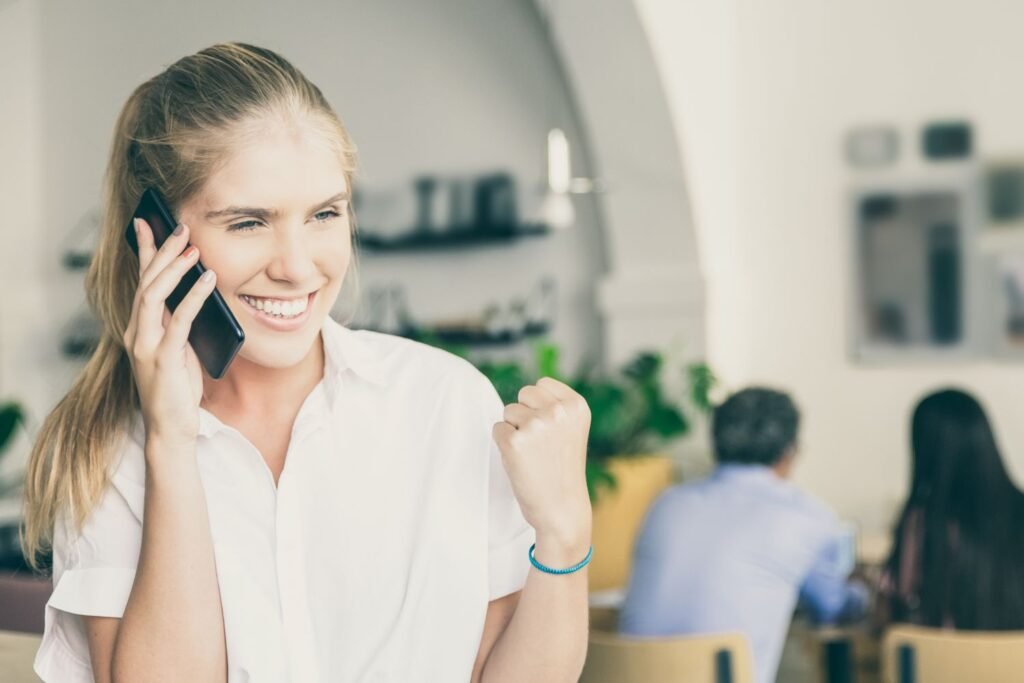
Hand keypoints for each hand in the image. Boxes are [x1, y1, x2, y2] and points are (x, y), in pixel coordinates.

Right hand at [122, 218, 216, 450]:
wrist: (171, 428)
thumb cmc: (177, 389)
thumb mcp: (179, 349)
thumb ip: (180, 323)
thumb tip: (198, 292)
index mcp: (139, 329)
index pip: (139, 282)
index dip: (144, 251)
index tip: (148, 223)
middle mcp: (136, 333)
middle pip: (145, 282)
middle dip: (162, 252)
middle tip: (180, 228)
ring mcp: (145, 346)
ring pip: (153, 296)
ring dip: (174, 269)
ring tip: (193, 249)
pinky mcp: (162, 359)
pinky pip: (178, 320)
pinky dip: (194, 297)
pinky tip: (209, 281)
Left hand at [493, 377, 592, 561]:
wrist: (562, 509)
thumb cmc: (563, 469)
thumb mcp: (572, 429)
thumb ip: (556, 405)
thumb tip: (527, 390)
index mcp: (576, 406)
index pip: (542, 384)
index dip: (539, 405)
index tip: (552, 429)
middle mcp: (558, 411)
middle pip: (523, 393)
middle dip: (525, 413)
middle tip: (540, 442)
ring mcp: (535, 426)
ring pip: (508, 411)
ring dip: (515, 430)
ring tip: (533, 454)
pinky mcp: (513, 442)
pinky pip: (497, 429)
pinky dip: (504, 444)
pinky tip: (521, 461)